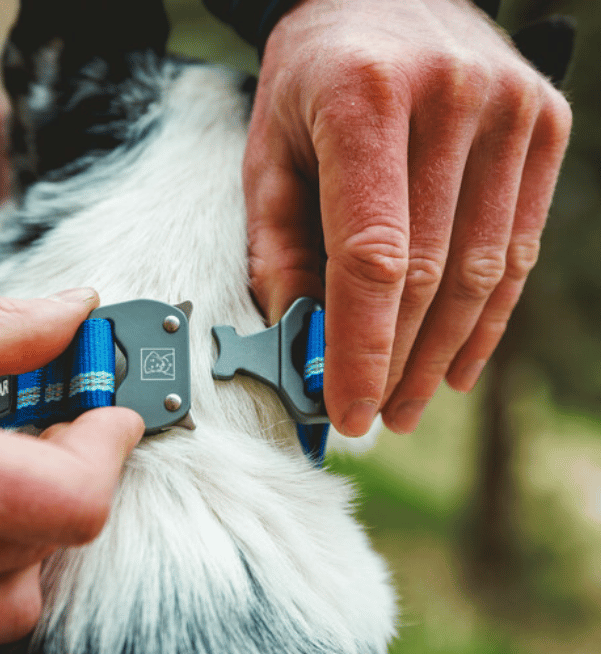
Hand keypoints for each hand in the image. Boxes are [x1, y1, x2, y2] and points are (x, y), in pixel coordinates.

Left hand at [246, 0, 571, 434]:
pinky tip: (459, 362)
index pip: (372, 255)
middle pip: (431, 274)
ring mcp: (511, 110)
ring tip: (409, 403)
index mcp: (364, 99)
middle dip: (398, 361)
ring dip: (443, 353)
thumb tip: (302, 339)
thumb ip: (279, 246)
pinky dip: (489, 317)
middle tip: (374, 416)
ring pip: (482, 272)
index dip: (361, 346)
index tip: (347, 409)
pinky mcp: (545, 126)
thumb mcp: (268, 152)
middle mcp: (452, 99)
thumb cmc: (312, 78)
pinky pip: (519, 248)